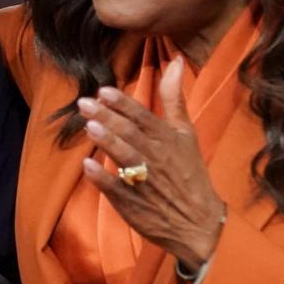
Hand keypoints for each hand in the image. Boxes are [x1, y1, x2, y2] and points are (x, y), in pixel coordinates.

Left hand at [77, 57, 225, 269]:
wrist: (198, 222)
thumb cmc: (189, 172)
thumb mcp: (186, 132)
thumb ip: (174, 98)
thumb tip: (174, 60)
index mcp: (168, 139)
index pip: (143, 117)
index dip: (123, 104)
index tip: (104, 91)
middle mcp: (156, 157)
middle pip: (131, 134)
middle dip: (108, 118)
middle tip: (84, 103)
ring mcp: (145, 181)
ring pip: (126, 158)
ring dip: (108, 142)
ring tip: (89, 127)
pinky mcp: (134, 204)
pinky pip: (117, 189)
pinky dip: (103, 178)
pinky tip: (87, 166)